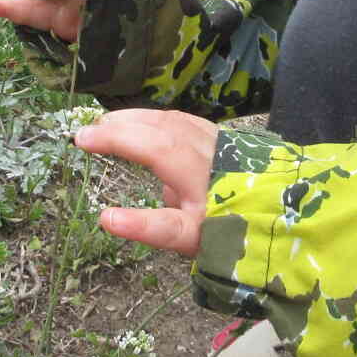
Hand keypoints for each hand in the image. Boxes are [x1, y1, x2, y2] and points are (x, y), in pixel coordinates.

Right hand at [73, 109, 217, 256]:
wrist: (275, 218)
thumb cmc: (228, 230)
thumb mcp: (188, 238)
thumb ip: (148, 227)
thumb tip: (107, 217)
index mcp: (196, 171)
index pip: (149, 147)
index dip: (114, 140)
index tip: (81, 141)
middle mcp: (206, 148)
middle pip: (158, 127)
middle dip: (118, 125)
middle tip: (86, 133)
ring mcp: (216, 139)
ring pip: (171, 118)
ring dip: (136, 118)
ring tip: (106, 124)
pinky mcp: (222, 137)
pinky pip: (183, 119)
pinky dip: (156, 119)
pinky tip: (143, 123)